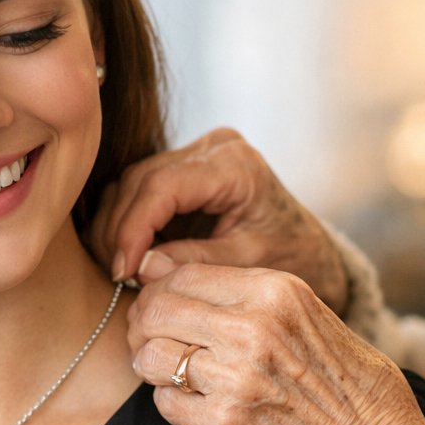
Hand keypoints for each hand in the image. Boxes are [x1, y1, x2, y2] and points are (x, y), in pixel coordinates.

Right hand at [91, 128, 351, 315]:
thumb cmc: (288, 254)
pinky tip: (129, 258)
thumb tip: (139, 270)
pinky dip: (127, 224)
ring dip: (117, 227)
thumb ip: (196, 263)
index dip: (132, 228)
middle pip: (140, 180)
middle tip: (117, 276)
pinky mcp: (183, 169)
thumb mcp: (248, 263)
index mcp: (235, 164)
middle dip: (119, 230)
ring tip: (122, 270)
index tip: (122, 271)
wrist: (307, 245)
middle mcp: (213, 147)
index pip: (162, 186)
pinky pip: (139, 191)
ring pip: (131, 183)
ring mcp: (195, 153)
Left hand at [127, 263, 424, 424]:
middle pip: (158, 311)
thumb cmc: (347, 383)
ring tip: (175, 372)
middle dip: (146, 325)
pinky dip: (174, 402)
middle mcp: (252, 330)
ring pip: (152, 357)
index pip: (182, 273)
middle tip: (154, 339)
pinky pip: (166, 403)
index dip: (161, 289)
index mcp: (275, 292)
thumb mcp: (307, 314)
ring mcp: (235, 380)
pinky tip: (200, 404)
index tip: (161, 305)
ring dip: (155, 364)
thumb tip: (160, 267)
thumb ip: (243, 293)